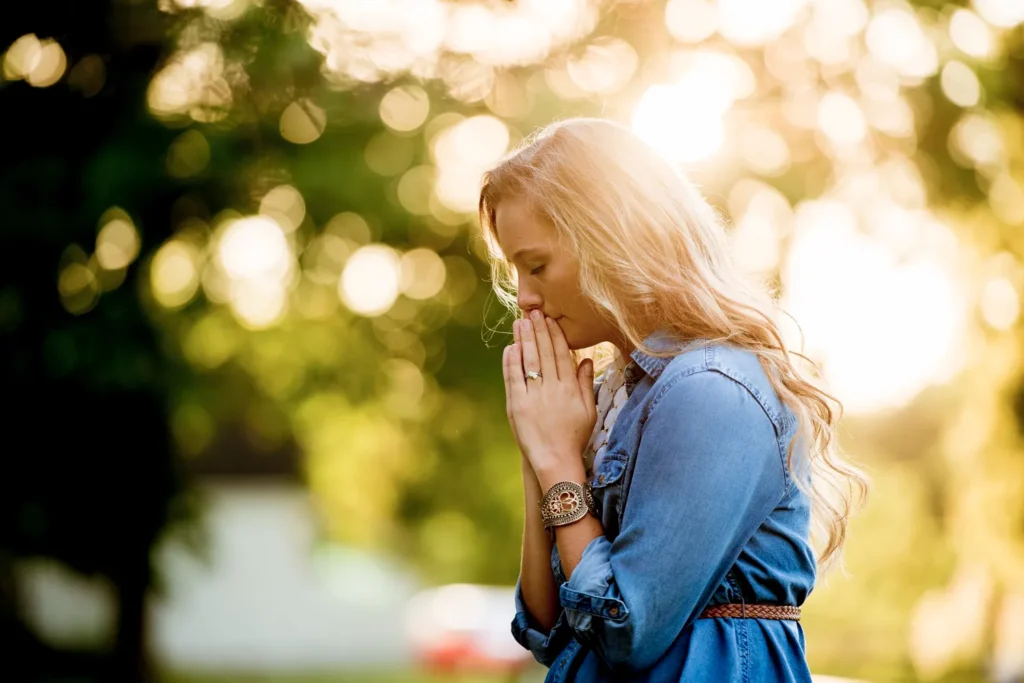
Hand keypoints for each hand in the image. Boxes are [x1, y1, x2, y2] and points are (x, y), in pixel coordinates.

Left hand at [502, 310, 596, 478]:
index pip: (561, 354)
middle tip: (533, 312)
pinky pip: (513, 379)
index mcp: (570, 388)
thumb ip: (586, 383)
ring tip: (520, 323)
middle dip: (538, 330)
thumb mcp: (588, 410)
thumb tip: (586, 360)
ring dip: (523, 340)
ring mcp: (533, 396)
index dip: (554, 334)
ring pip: (528, 361)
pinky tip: (510, 347)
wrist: (555, 460)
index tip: (550, 319)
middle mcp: (552, 389)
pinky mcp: (517, 406)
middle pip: (543, 353)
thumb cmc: (574, 437)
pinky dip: (511, 362)